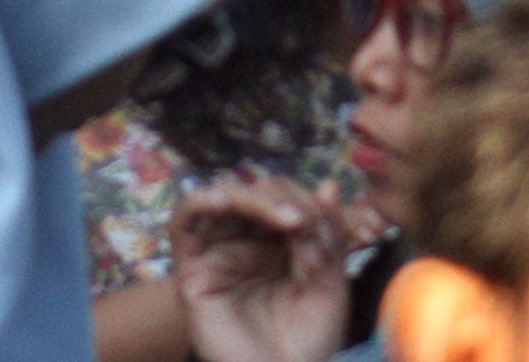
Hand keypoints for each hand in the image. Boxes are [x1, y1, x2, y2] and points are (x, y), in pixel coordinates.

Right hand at [168, 175, 369, 361]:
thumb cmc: (305, 342)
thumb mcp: (329, 284)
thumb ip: (329, 236)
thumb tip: (329, 186)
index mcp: (281, 244)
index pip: (291, 197)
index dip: (314, 202)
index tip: (345, 225)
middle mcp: (248, 243)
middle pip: (260, 191)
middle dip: (290, 200)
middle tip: (308, 226)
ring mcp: (219, 253)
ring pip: (225, 198)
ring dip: (256, 198)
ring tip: (287, 219)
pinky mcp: (191, 268)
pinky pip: (184, 221)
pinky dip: (201, 201)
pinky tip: (223, 201)